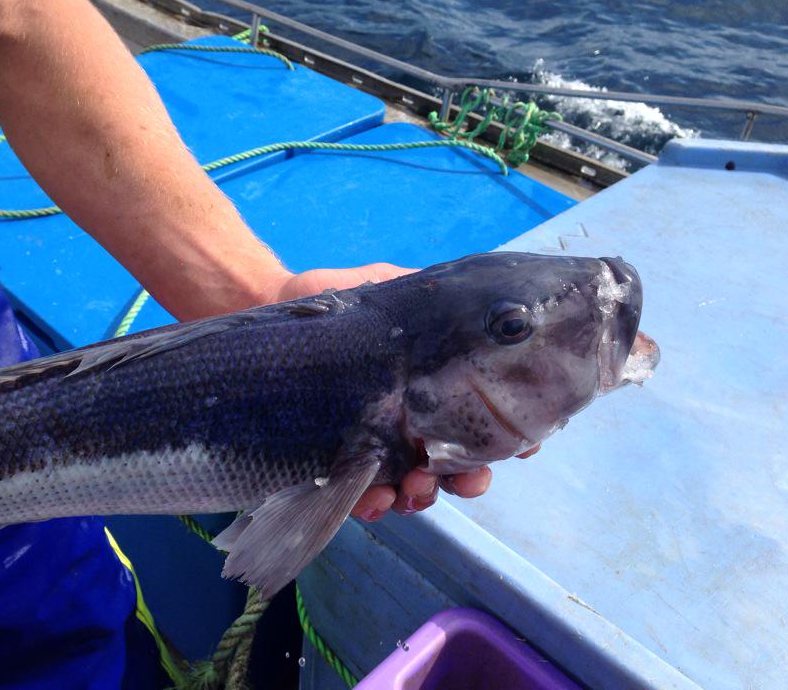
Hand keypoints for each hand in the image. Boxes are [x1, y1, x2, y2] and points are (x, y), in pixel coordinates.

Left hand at [270, 265, 540, 521]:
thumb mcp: (384, 284)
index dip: (508, 435)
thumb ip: (426, 294)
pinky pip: (359, 494)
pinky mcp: (332, 461)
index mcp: (428, 385)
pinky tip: (376, 498)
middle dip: (470, 478)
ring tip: (417, 487)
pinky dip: (374, 503)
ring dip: (424, 493)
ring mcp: (371, 444)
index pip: (479, 415)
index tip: (525, 445)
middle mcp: (406, 419)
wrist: (262, 312)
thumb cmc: (328, 303)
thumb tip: (479, 303)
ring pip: (413, 485)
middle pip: (455, 462)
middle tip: (471, 480)